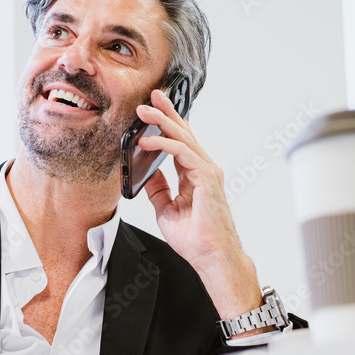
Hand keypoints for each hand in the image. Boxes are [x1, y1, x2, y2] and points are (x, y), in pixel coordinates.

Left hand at [135, 89, 265, 328]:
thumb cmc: (196, 239)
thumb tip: (146, 173)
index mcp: (195, 175)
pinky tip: (147, 141)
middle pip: (183, 133)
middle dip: (166, 113)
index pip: (180, 142)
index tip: (152, 109)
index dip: (167, 123)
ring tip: (143, 112)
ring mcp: (207, 172)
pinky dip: (164, 144)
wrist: (211, 257)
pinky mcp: (206, 178)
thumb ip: (158, 189)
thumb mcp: (165, 210)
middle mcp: (204, 169)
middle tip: (150, 97)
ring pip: (183, 138)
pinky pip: (182, 154)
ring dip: (162, 122)